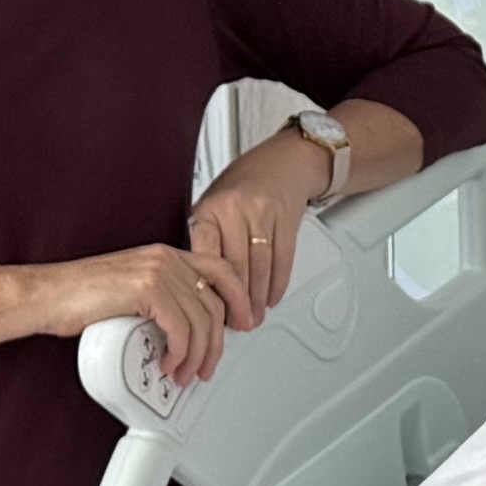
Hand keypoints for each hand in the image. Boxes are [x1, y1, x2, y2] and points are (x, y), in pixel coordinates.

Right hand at [55, 239, 242, 385]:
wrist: (47, 295)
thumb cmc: (79, 298)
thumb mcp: (132, 296)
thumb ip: (161, 303)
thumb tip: (185, 332)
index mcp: (165, 256)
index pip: (221, 271)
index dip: (239, 299)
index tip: (243, 324)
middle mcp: (166, 259)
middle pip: (216, 302)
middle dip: (217, 343)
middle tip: (208, 366)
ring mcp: (158, 271)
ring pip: (202, 320)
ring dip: (198, 355)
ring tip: (185, 374)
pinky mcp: (147, 289)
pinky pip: (182, 328)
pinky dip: (180, 353)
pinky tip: (170, 364)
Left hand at [188, 144, 324, 328]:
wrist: (281, 163)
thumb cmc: (241, 188)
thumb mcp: (211, 205)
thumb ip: (205, 241)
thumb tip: (198, 285)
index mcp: (209, 210)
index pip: (206, 256)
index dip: (209, 288)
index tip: (209, 310)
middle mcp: (234, 210)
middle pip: (235, 267)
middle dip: (236, 301)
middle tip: (236, 323)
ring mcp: (262, 214)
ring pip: (260, 267)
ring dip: (258, 298)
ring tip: (254, 317)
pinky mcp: (286, 220)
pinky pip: (283, 259)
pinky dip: (278, 284)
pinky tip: (271, 298)